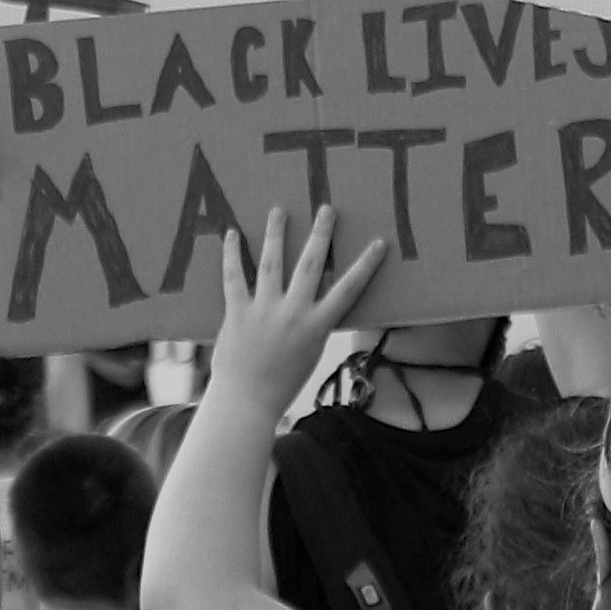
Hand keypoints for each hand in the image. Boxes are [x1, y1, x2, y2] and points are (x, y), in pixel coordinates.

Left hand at [211, 206, 386, 425]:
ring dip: (277, 233)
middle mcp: (293, 313)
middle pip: (311, 265)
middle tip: (327, 209)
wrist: (247, 400)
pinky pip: (234, 277)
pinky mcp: (238, 312)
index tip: (378, 243)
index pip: (348, 289)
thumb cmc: (281, 382)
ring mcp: (264, 310)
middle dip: (321, 234)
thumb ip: (312, 324)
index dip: (365, 265)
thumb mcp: (309, 353)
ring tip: (279, 210)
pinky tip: (232, 234)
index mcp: (317, 326)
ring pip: (272, 263)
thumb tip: (313, 302)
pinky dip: (232, 254)